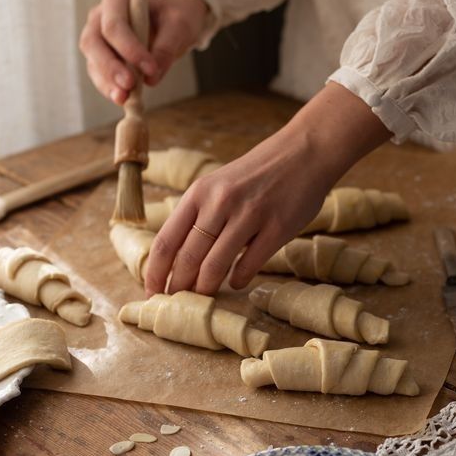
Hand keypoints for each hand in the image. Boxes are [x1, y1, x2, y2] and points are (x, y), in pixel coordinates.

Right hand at [79, 0, 207, 103]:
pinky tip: (123, 99)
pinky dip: (110, 88)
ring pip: (93, 61)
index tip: (150, 69)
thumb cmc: (176, 16)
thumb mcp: (180, 25)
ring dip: (107, 82)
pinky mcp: (101, 57)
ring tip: (124, 99)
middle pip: (93, 43)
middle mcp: (100, 16)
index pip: (114, 25)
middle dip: (110, 67)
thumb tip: (150, 79)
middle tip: (128, 87)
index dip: (129, 49)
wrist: (173, 20)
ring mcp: (97, 37)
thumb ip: (166, 48)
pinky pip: (100, 74)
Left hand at [144, 82, 390, 296]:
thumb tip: (179, 259)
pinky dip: (238, 279)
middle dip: (179, 287)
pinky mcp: (277, 228)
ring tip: (205, 296)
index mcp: (199, 193)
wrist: (303, 152)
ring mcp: (250, 215)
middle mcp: (220, 203)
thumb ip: (200, 215)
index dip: (155, 272)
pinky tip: (236, 282)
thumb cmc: (257, 173)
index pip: (166, 241)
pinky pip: (249, 265)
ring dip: (206, 288)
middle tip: (178, 302)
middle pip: (188, 258)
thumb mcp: (219, 184)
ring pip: (215, 265)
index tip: (151, 292)